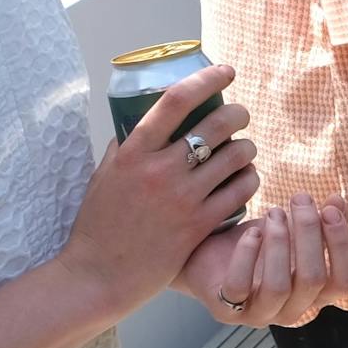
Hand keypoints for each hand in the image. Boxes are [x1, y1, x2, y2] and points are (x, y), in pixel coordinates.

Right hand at [60, 79, 261, 321]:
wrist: (98, 276)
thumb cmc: (98, 226)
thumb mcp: (103, 177)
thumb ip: (123, 149)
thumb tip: (139, 122)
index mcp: (133, 152)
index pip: (175, 100)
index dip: (206, 79)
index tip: (225, 71)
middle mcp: (159, 170)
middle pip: (217, 124)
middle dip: (238, 114)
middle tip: (240, 116)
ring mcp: (181, 198)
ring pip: (236, 156)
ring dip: (247, 149)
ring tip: (244, 151)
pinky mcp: (199, 225)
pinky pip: (240, 192)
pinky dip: (249, 180)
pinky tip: (246, 180)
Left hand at [181, 192, 347, 328]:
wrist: (209, 255)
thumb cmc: (259, 245)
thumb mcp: (294, 230)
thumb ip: (321, 221)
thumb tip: (338, 202)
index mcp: (317, 294)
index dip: (344, 245)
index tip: (330, 208)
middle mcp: (293, 310)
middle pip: (314, 279)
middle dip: (309, 232)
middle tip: (300, 198)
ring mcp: (259, 314)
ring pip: (279, 286)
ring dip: (279, 242)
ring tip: (274, 212)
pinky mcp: (226, 310)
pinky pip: (239, 287)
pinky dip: (247, 254)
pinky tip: (251, 232)